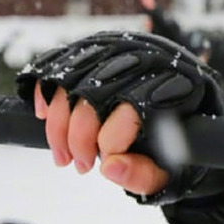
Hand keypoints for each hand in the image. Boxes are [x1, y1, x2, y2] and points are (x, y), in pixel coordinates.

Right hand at [18, 31, 223, 203]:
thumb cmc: (174, 151)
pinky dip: (46, 88)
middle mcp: (151, 59)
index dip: (110, 139)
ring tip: (63, 156)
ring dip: (58, 122)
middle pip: (97, 91)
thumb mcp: (168, 172)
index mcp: (179, 87)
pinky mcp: (97, 49)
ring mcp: (122, 49)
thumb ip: (143, 175)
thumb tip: (109, 168)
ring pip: (74, 78)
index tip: (102, 163)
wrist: (177, 124)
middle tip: (78, 166)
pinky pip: (61, 61)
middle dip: (78, 135)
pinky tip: (44, 116)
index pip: (133, 105)